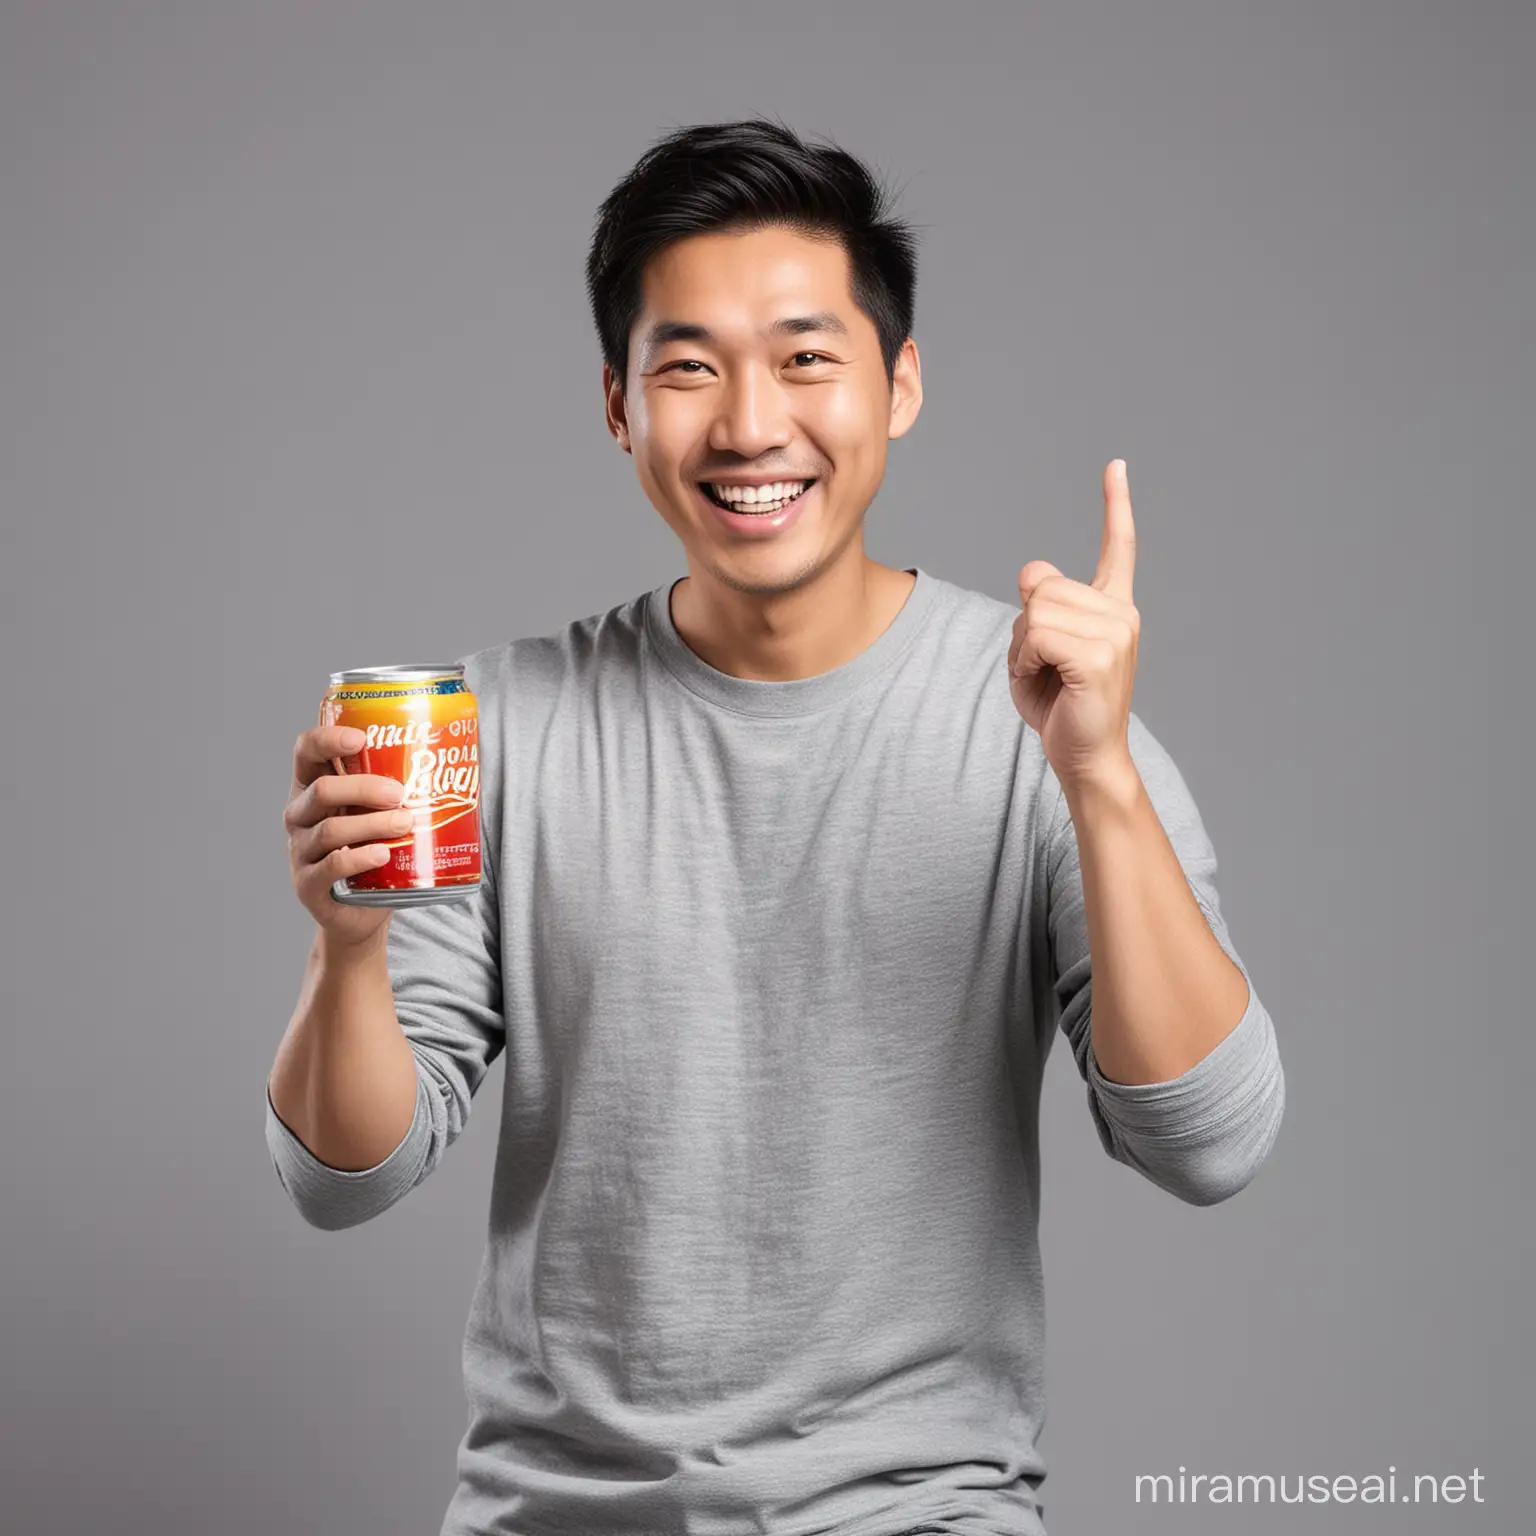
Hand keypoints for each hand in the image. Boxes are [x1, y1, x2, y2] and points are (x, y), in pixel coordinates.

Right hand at [283, 725, 410, 953]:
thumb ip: (395, 790)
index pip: (306, 752)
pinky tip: (383, 855)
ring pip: (330, 830)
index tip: (360, 738)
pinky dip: (359, 858)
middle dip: (364, 787)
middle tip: (399, 794)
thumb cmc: (374, 852)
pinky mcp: (308, 885)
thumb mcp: (379, 816)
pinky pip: (331, 867)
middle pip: (321, 790)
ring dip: (372, 824)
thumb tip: (459, 759)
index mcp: (313, 789)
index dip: (327, 739)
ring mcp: (300, 852)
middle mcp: (300, 816)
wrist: (361, 912)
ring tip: (405, 824)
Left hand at [1008, 459, 1139, 788]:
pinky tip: (1046, 683)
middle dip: (1024, 629)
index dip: (1115, 506)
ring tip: (1045, 678)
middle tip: (1041, 667)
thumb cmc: (1061, 707)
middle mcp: (1122, 613)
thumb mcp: (1037, 649)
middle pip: (1042, 586)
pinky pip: (1036, 637)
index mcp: (1114, 608)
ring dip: (1021, 648)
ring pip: (1035, 611)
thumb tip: (1035, 573)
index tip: (1116, 467)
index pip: (1118, 548)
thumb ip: (1036, 607)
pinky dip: (1024, 662)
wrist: (1084, 757)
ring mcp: (1115, 633)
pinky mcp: (1098, 656)